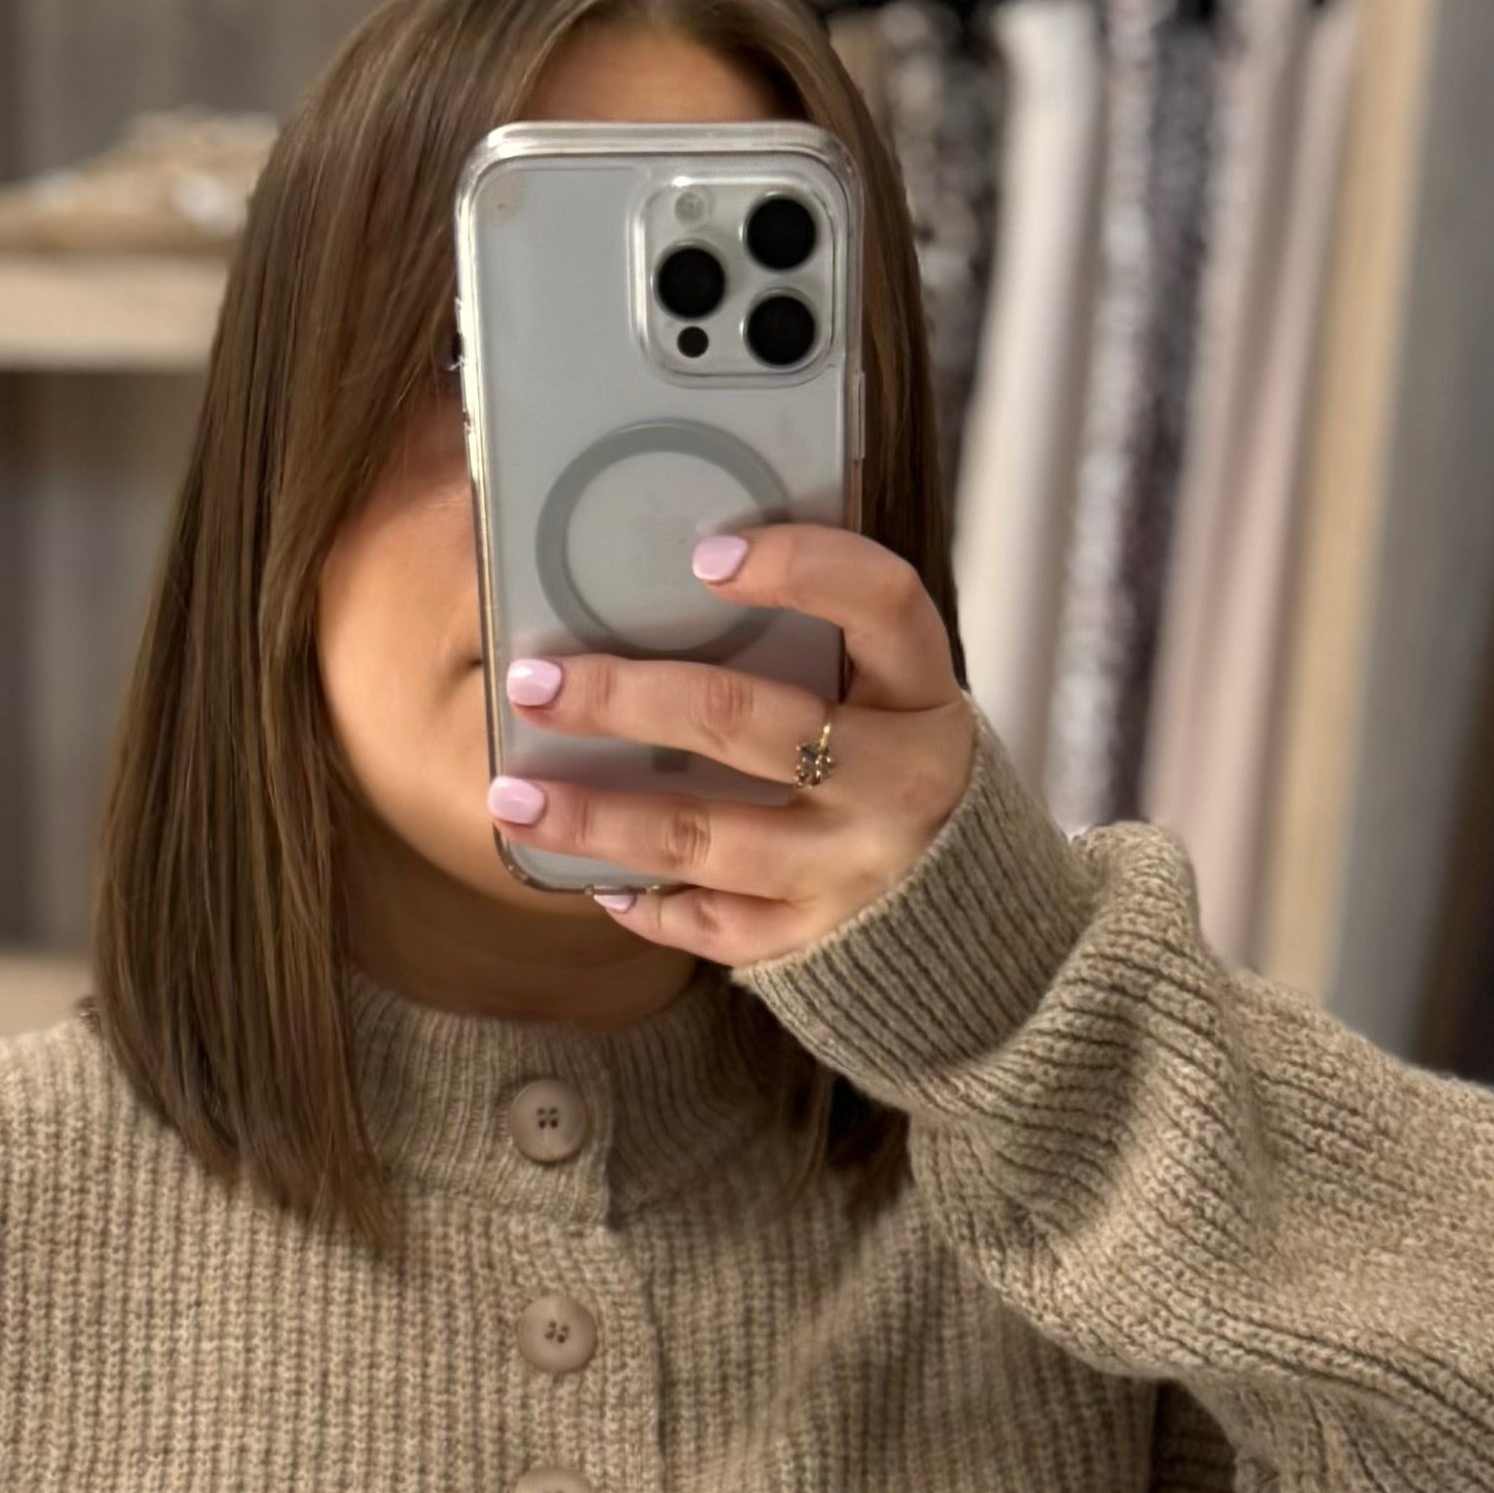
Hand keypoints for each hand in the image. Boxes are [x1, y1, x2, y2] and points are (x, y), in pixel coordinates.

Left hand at [486, 524, 972, 966]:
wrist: (979, 927)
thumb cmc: (901, 773)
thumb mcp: (894, 699)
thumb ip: (822, 647)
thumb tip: (684, 582)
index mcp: (923, 693)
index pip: (881, 601)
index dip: (802, 566)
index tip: (706, 552)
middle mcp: (895, 780)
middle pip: (748, 723)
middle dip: (628, 699)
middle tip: (535, 684)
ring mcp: (854, 869)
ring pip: (705, 837)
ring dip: (598, 817)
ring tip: (514, 798)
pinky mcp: (818, 940)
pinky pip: (715, 925)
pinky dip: (649, 904)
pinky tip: (594, 879)